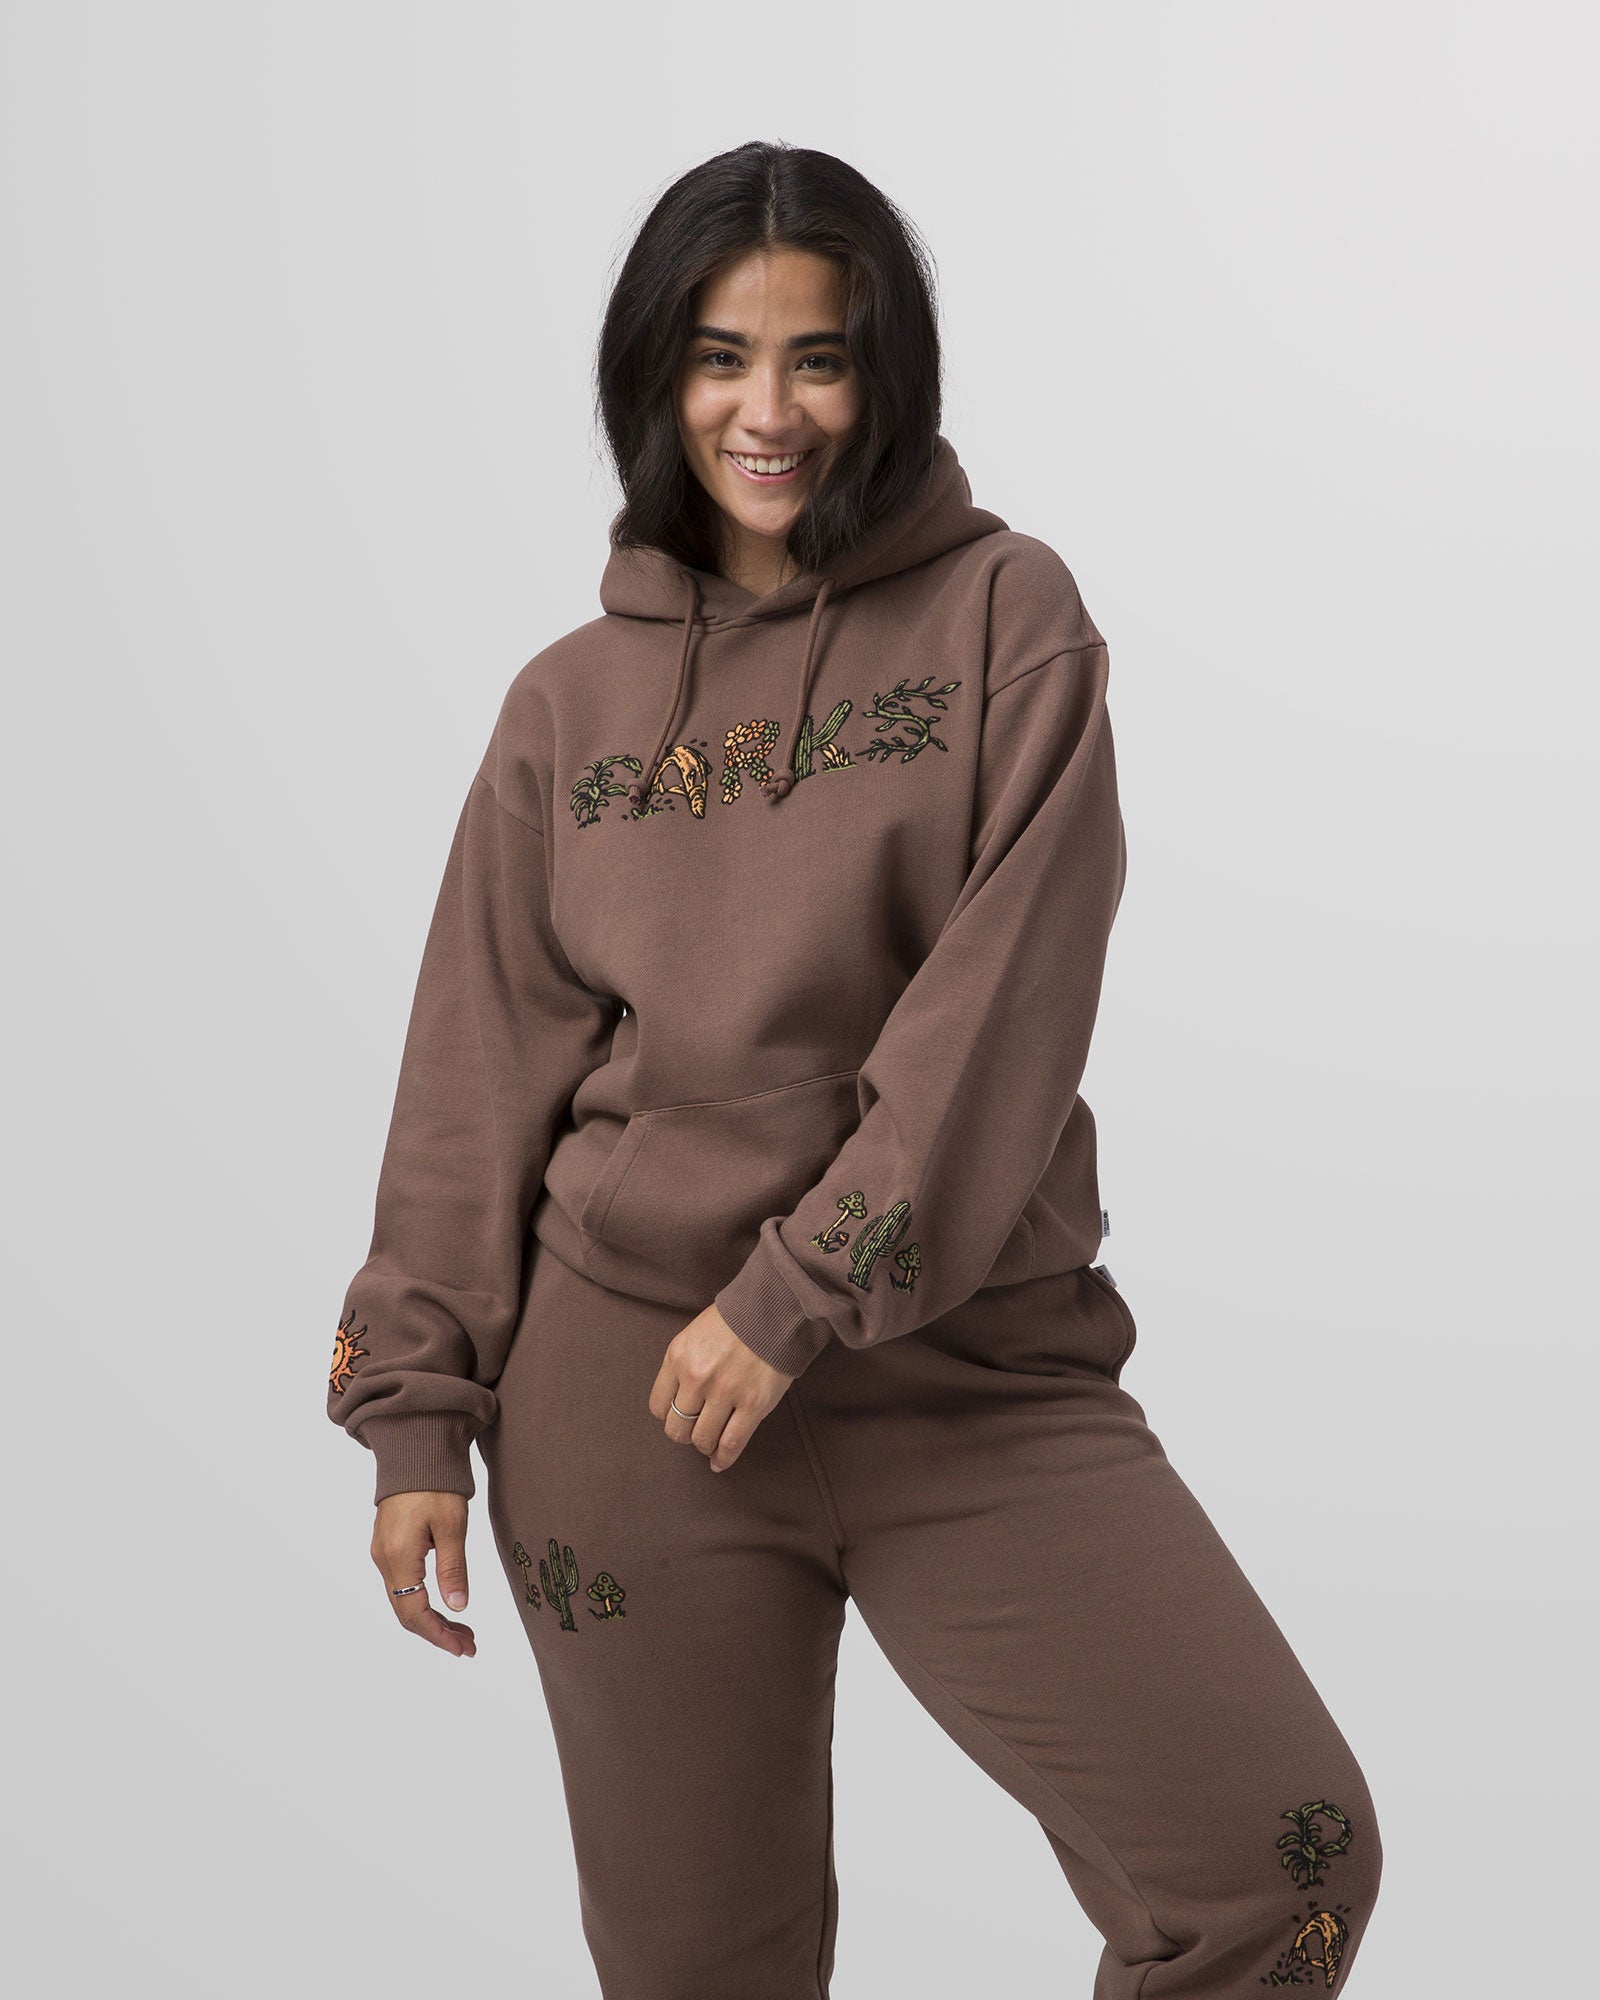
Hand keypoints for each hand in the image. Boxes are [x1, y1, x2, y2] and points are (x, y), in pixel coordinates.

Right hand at [371, 1491, 477, 1656]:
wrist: (414, 1448)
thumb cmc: (435, 1482)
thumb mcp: (452, 1525)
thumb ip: (453, 1568)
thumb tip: (458, 1608)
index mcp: (398, 1557)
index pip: (414, 1613)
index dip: (438, 1636)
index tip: (463, 1648)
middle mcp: (384, 1559)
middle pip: (406, 1612)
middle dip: (438, 1632)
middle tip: (469, 1644)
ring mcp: (384, 1552)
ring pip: (405, 1600)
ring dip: (432, 1618)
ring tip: (463, 1629)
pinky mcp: (389, 1545)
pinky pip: (403, 1584)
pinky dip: (423, 1600)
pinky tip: (444, 1603)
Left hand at [648, 1303, 794, 1471]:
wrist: (775, 1310)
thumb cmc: (736, 1321)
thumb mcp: (695, 1334)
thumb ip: (683, 1365)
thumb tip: (679, 1401)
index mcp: (678, 1357)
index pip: (658, 1406)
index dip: (668, 1415)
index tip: (679, 1415)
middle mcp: (697, 1377)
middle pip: (676, 1427)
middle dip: (684, 1433)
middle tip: (696, 1429)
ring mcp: (725, 1392)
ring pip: (702, 1439)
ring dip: (704, 1445)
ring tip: (711, 1441)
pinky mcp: (752, 1404)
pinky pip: (731, 1443)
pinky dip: (723, 1458)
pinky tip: (719, 1462)